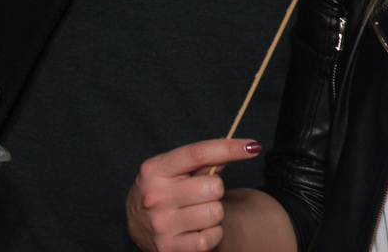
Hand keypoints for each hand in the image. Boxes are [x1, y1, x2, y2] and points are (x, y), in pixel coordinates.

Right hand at [127, 138, 260, 251]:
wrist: (135, 225)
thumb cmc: (162, 190)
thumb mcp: (173, 170)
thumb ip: (202, 160)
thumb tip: (238, 149)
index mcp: (155, 170)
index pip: (198, 153)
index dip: (229, 148)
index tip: (252, 146)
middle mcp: (155, 197)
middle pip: (214, 186)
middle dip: (214, 189)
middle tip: (200, 194)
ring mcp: (161, 224)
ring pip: (216, 212)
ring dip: (213, 213)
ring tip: (196, 212)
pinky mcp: (169, 248)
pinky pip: (211, 237)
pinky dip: (212, 233)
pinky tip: (199, 229)